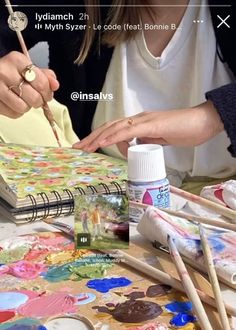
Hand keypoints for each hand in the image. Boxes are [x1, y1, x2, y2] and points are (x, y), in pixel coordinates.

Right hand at [0, 51, 58, 117]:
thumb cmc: (11, 72)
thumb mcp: (27, 68)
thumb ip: (44, 76)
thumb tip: (55, 85)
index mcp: (17, 60)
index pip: (41, 83)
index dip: (47, 93)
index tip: (46, 95)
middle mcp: (5, 72)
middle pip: (34, 98)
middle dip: (38, 101)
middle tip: (35, 99)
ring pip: (23, 108)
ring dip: (27, 107)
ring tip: (23, 100)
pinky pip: (14, 114)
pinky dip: (17, 112)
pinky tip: (13, 103)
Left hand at [73, 101, 223, 153]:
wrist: (202, 123)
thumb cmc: (184, 131)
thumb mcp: (159, 140)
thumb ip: (145, 141)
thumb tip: (133, 147)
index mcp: (139, 123)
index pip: (114, 129)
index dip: (99, 137)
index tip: (87, 147)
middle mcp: (139, 119)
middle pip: (109, 127)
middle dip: (92, 137)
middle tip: (77, 148)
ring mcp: (145, 120)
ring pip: (115, 128)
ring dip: (98, 138)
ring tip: (84, 147)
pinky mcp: (153, 125)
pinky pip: (129, 130)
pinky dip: (114, 136)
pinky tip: (103, 142)